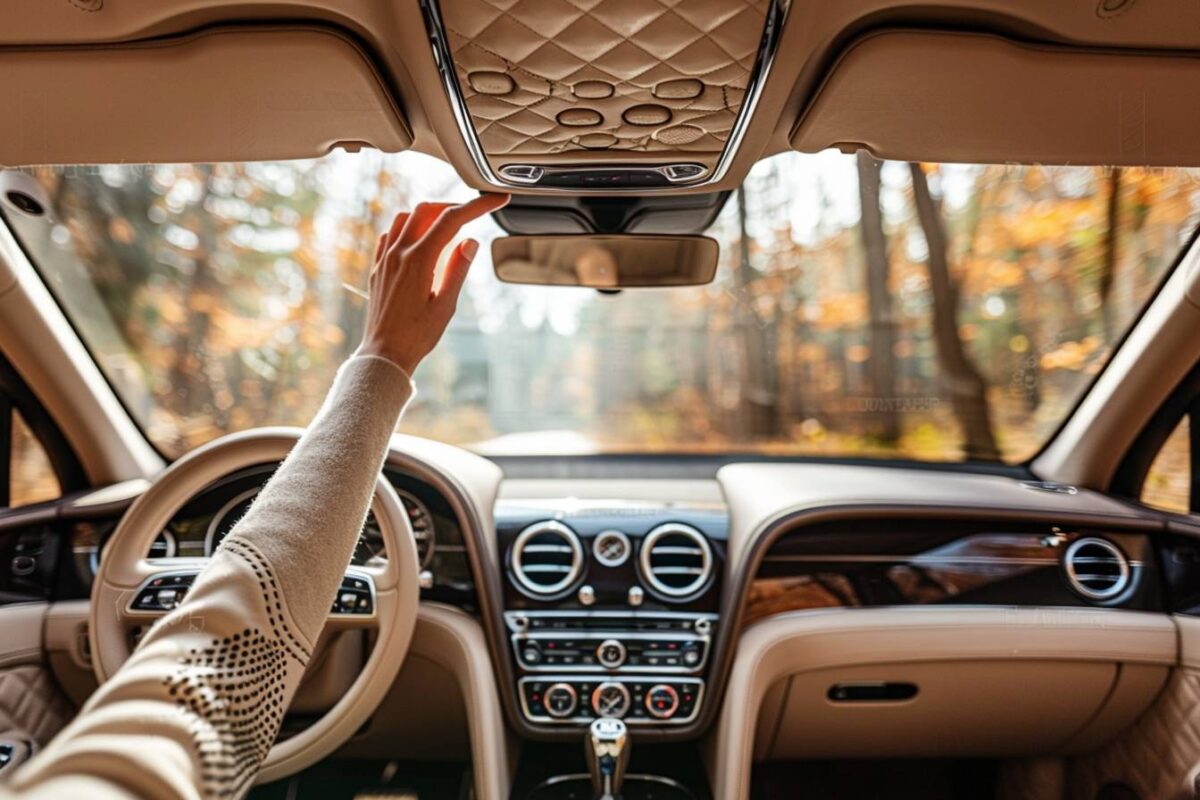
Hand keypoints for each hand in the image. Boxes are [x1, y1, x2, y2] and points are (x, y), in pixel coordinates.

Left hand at [356, 194, 508, 374]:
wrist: (384, 354)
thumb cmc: (416, 336)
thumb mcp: (446, 306)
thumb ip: (458, 269)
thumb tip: (470, 241)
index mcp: (418, 260)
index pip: (452, 220)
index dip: (478, 206)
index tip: (496, 200)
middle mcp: (398, 253)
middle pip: (427, 210)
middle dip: (453, 205)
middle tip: (474, 212)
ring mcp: (385, 258)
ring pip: (406, 217)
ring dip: (429, 214)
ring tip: (449, 225)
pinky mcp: (378, 267)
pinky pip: (391, 234)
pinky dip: (408, 227)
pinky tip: (420, 239)